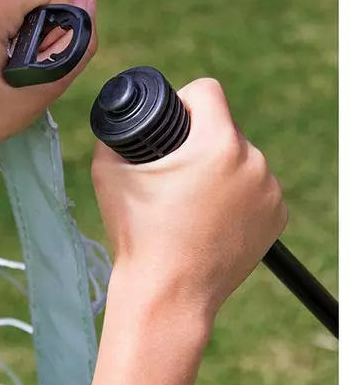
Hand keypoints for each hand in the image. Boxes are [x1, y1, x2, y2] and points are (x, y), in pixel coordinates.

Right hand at [91, 78, 287, 324]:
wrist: (168, 293)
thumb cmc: (137, 232)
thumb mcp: (108, 172)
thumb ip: (114, 135)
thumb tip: (118, 118)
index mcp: (217, 144)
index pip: (207, 91)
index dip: (183, 100)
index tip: (171, 122)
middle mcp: (253, 162)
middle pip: (224, 127)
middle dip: (200, 140)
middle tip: (173, 171)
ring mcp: (270, 191)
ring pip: (241, 158)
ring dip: (220, 166)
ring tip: (191, 198)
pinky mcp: (277, 216)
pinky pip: (255, 187)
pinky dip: (236, 194)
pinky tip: (211, 215)